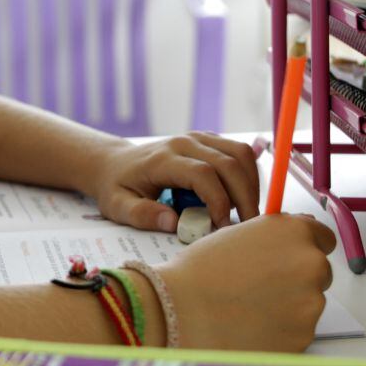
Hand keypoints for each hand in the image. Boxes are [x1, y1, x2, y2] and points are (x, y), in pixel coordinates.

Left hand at [90, 132, 259, 232]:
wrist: (114, 163)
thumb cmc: (117, 187)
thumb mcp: (118, 206)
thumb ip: (142, 214)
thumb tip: (171, 222)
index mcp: (162, 159)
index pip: (202, 173)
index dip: (219, 200)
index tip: (222, 226)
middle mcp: (184, 143)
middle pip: (228, 163)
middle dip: (244, 197)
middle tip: (248, 227)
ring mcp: (198, 138)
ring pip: (240, 153)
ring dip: (251, 184)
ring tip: (247, 213)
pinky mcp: (207, 140)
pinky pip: (238, 151)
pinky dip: (248, 174)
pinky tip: (242, 197)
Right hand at [159, 213, 336, 350]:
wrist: (183, 310)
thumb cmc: (200, 271)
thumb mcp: (236, 235)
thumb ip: (271, 236)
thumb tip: (288, 242)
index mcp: (293, 233)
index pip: (323, 237)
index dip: (305, 246)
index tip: (291, 256)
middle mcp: (310, 264)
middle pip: (318, 272)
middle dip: (296, 277)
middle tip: (260, 284)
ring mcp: (311, 303)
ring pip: (308, 303)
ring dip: (288, 304)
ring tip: (248, 306)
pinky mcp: (305, 335)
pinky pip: (298, 330)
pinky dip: (281, 329)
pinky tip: (251, 323)